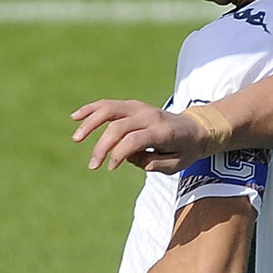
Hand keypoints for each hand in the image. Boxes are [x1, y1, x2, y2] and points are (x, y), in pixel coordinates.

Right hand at [70, 99, 207, 172]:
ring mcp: (140, 107)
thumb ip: (151, 163)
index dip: (118, 154)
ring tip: (77, 138)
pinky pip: (109, 105)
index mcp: (161, 132)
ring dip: (90, 123)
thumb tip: (126, 157)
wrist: (196, 129)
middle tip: (93, 165)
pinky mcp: (132, 105)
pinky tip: (76, 117)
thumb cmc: (185, 150)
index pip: (133, 140)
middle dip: (102, 147)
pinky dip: (92, 109)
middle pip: (118, 127)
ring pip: (109, 110)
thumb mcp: (175, 165)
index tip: (111, 168)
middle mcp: (149, 116)